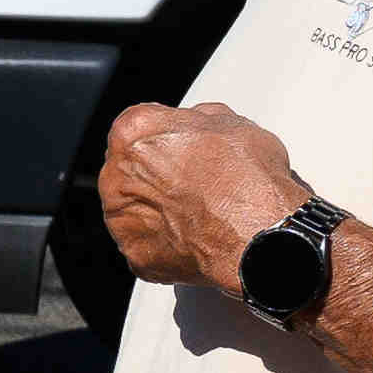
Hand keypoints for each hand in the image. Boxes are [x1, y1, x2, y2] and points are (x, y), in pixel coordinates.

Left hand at [97, 100, 314, 306]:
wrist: (256, 235)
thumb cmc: (246, 181)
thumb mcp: (233, 124)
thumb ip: (199, 119)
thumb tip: (199, 124)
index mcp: (133, 133)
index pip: (139, 127)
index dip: (168, 136)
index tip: (185, 145)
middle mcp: (116, 175)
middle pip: (132, 168)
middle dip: (159, 172)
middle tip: (196, 179)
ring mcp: (120, 218)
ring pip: (134, 206)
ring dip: (158, 207)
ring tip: (199, 209)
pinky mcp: (133, 253)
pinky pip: (145, 242)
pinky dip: (164, 240)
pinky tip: (193, 235)